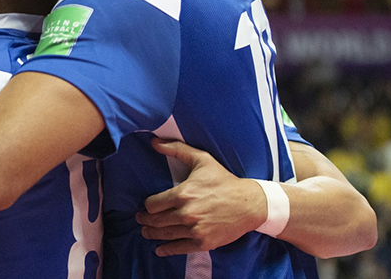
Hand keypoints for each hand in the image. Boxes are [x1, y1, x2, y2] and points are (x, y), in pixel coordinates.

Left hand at [136, 138, 265, 256]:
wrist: (249, 203)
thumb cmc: (224, 180)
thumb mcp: (202, 159)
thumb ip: (176, 149)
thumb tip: (154, 141)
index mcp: (183, 194)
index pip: (152, 205)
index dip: (148, 205)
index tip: (148, 206)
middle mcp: (186, 214)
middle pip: (155, 221)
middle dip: (144, 220)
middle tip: (141, 220)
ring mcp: (195, 230)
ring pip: (164, 234)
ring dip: (151, 234)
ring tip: (146, 232)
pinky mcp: (203, 243)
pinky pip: (179, 248)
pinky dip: (166, 249)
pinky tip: (159, 248)